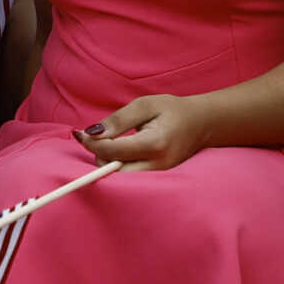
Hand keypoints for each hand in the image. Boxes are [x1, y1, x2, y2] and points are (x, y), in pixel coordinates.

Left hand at [77, 94, 211, 171]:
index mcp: (155, 143)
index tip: (82, 134)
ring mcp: (160, 175)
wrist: (201, 124)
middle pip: (115, 172)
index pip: (113, 152)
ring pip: (121, 179)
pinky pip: (131, 178)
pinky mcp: (158, 179)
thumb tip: (92, 133)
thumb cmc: (172, 110)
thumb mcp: (144, 105)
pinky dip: (119, 166)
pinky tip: (120, 152)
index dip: (93, 143)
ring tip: (112, 143)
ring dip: (108, 163)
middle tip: (98, 139)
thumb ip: (118, 120)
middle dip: (100, 157)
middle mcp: (158, 164)